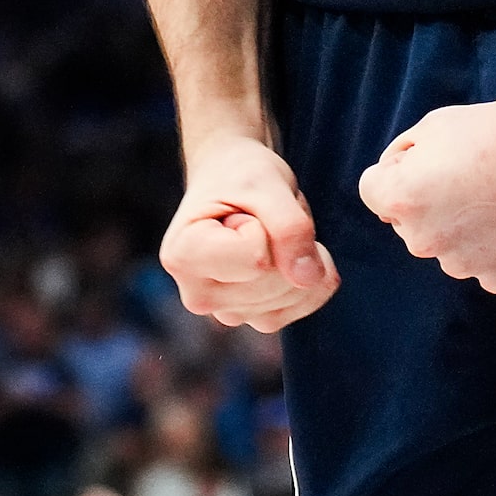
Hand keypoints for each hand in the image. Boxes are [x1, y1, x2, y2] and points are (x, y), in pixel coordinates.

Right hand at [160, 133, 338, 330]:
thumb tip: (309, 278)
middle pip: (275, 281)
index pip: (256, 259)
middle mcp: (198, 295)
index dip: (261, 226)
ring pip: (293, 294)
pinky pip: (306, 304)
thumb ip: (289, 227)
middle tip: (255, 218)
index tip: (238, 212)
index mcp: (183, 257)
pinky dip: (312, 275)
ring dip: (300, 256)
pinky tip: (289, 253)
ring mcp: (228, 312)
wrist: (233, 179)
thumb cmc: (239, 176)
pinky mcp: (257, 319)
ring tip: (266, 233)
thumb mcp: (266, 184)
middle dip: (284, 242)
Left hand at [358, 78, 495, 294]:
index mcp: (402, 198)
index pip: (374, 191)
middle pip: (409, 222)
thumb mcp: (433, 126)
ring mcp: (465, 264)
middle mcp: (425, 239)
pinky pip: (483, 265)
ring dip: (460, 229)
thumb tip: (390, 182)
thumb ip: (401, 157)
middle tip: (471, 175)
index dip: (401, 169)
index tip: (434, 158)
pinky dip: (495, 248)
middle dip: (427, 202)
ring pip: (446, 246)